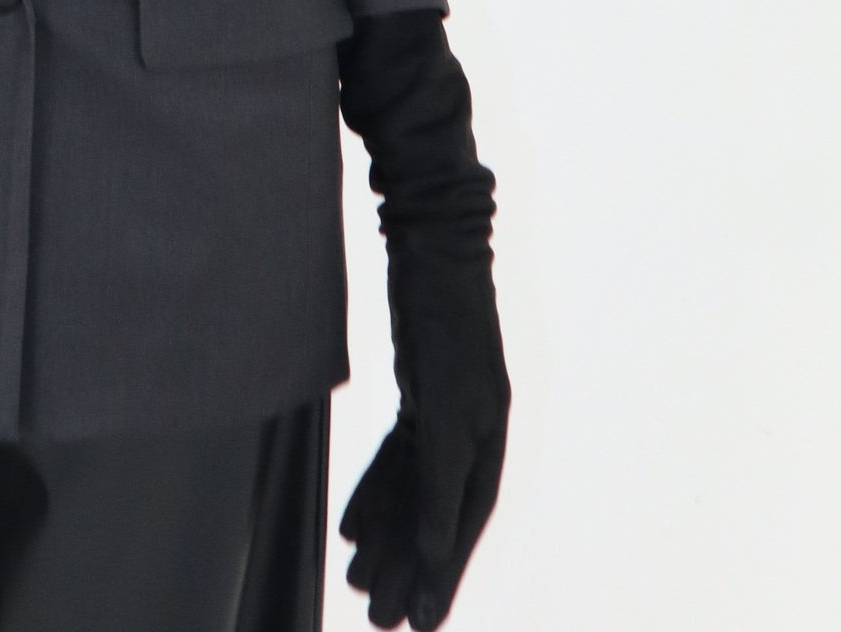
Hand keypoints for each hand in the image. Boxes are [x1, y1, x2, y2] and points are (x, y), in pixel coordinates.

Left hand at [339, 241, 508, 628]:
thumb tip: (437, 547)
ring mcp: (444, 413)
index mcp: (486, 438)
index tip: (421, 624)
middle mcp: (470, 432)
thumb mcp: (442, 400)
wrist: (431, 247)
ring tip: (360, 583)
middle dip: (409, 567)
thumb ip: (441, 475)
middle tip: (379, 620)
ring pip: (414, 491)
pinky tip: (353, 528)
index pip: (463, 523)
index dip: (443, 575)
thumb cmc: (443, 319)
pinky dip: (378, 493)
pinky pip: (399, 459)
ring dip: (389, 537)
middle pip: (436, 515)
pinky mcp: (419, 396)